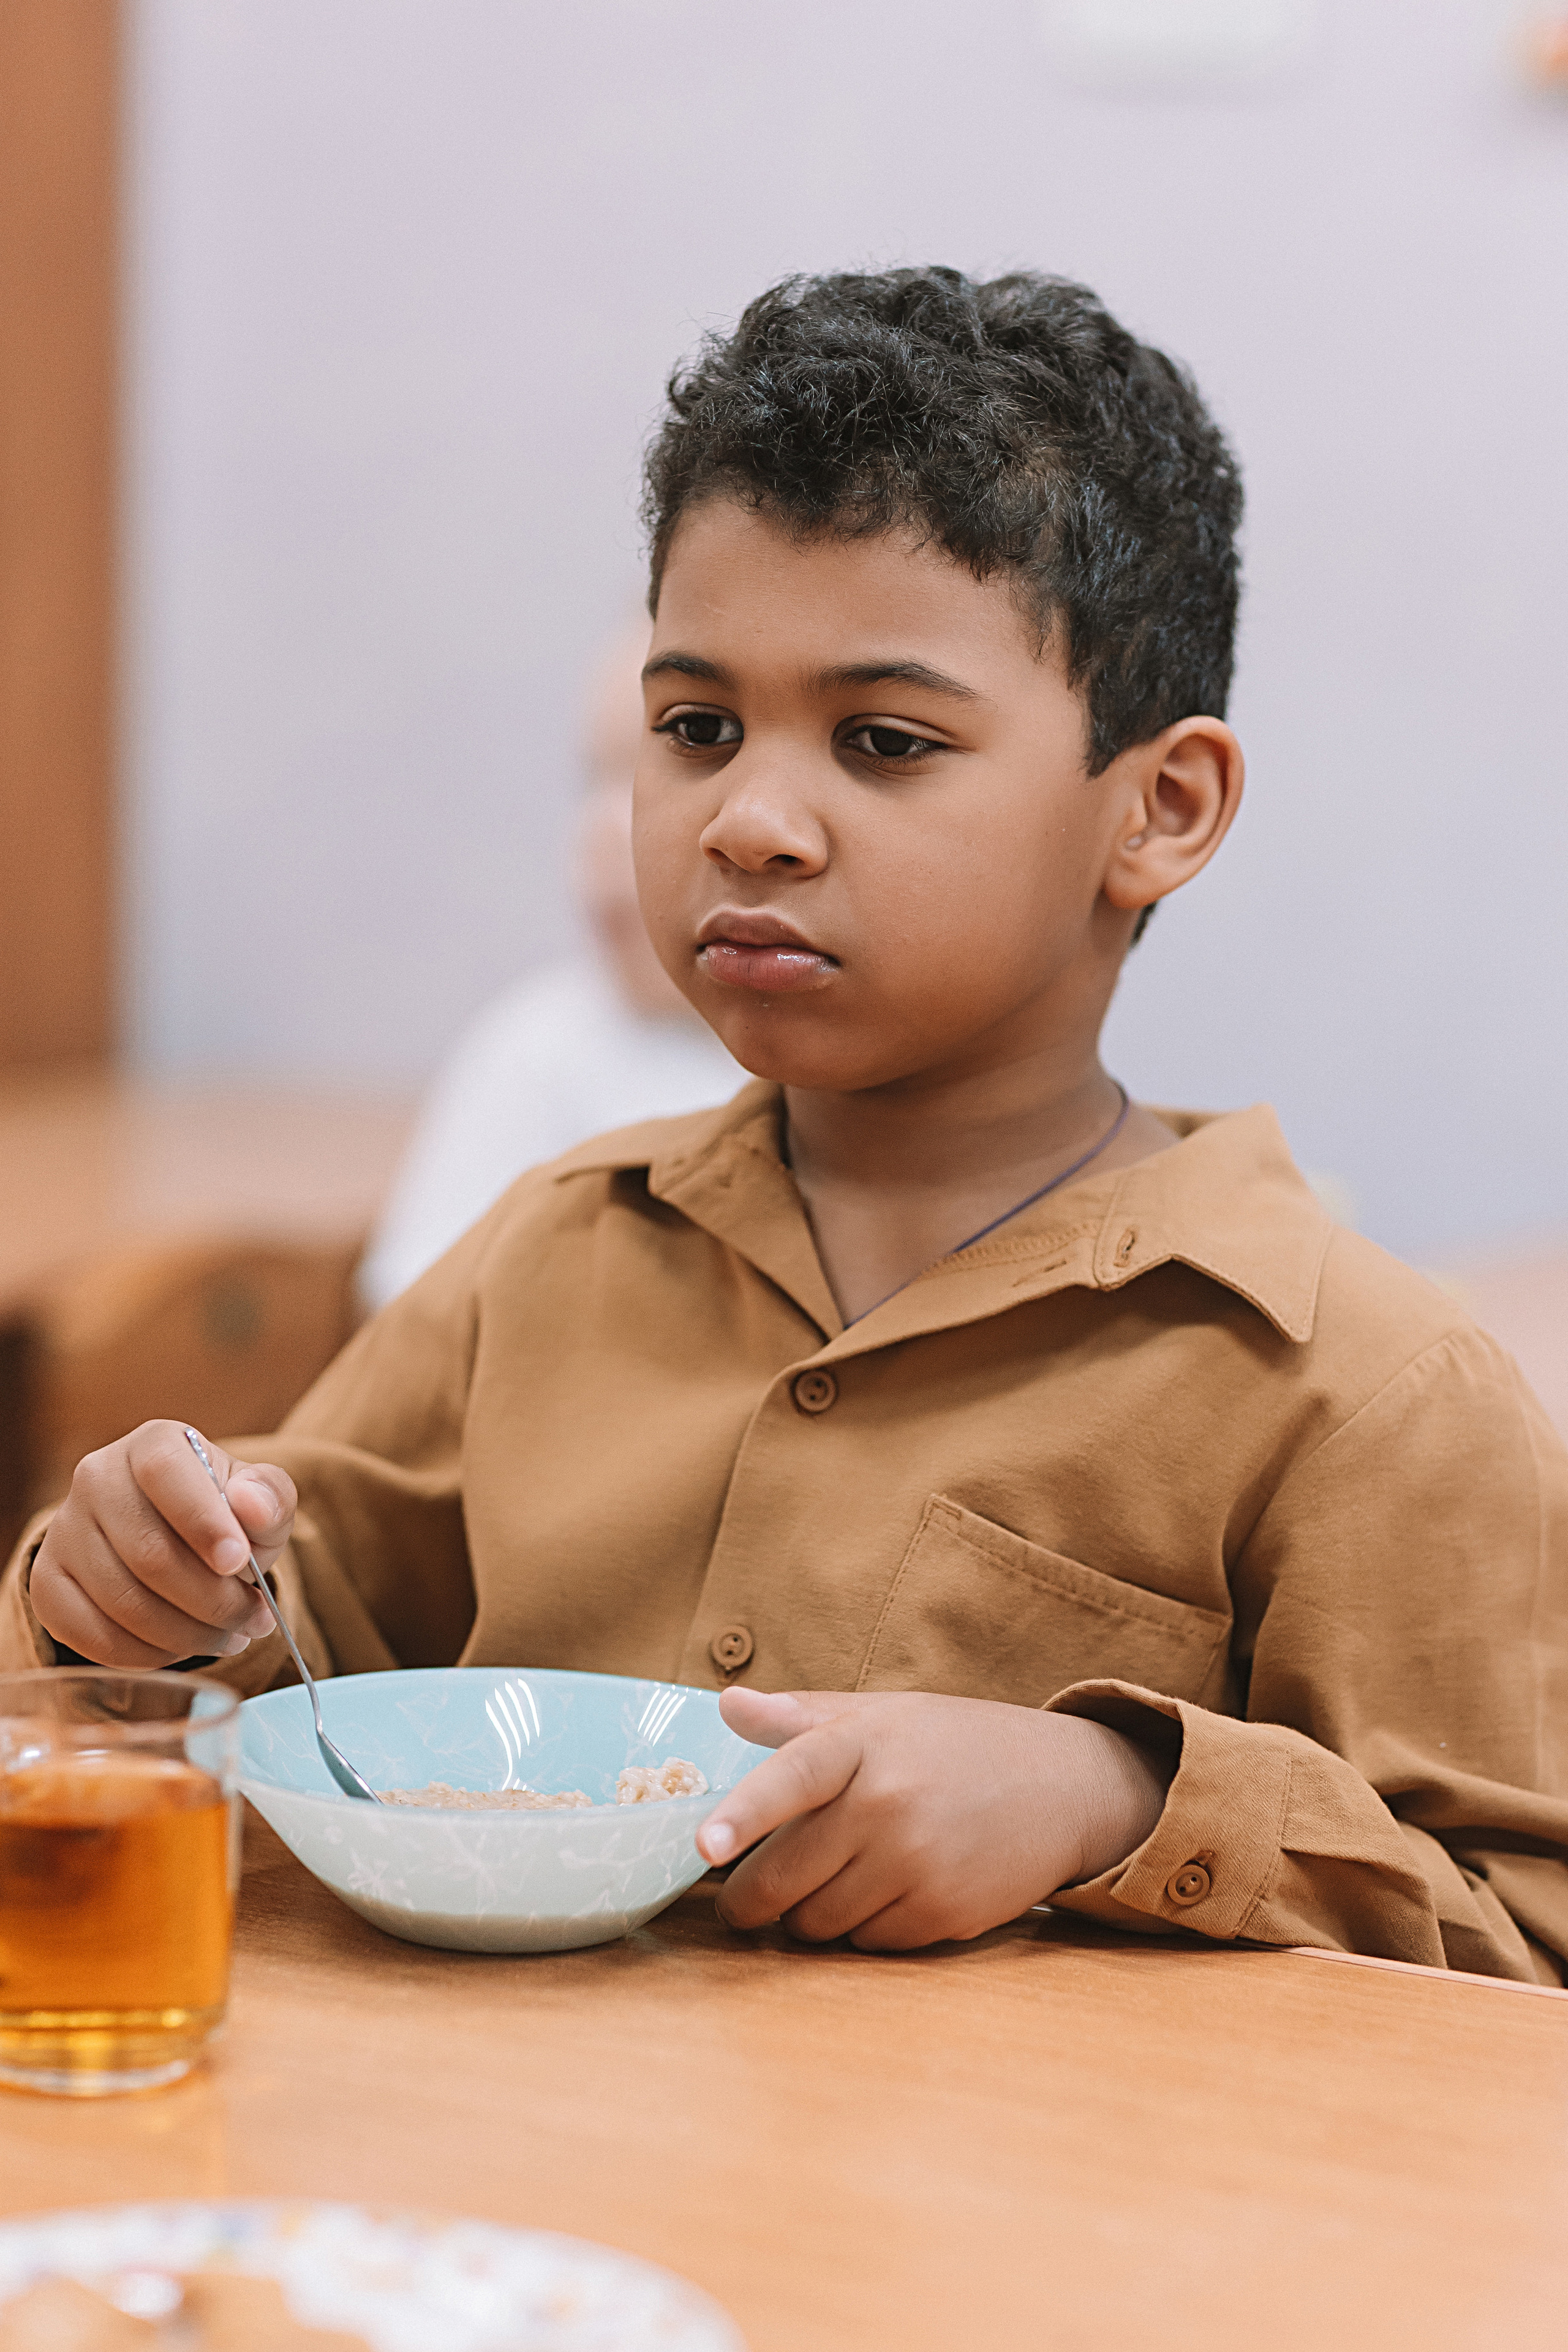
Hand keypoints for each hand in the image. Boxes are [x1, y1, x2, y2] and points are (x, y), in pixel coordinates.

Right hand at [29, 1420, 296, 1668]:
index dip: (202, 1521)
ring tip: (230, 1637)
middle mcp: (97, 1478)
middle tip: (254, 1622)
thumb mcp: (260, 1499)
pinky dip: (147, 1654)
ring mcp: (64, 1531)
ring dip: (188, 1634)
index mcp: (152, 1444)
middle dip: (213, 1600)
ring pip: (123, 1602)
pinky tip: (183, 1648)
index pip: (164, 1473)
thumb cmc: (223, 1514)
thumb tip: (252, 1506)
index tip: (239, 1563)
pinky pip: (93, 1635)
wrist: (172, 1536)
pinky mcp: (48, 1582)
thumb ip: (269, 1498)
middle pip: (148, 1553)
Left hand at [697, 1688, 1171, 1950]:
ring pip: (817, 1921)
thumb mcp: (883, 1714)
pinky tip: (884, 1895)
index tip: (704, 1844)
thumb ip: (800, 1716)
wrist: (1064, 1786)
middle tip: (742, 1898)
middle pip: (785, 1875)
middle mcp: (890, 1804)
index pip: (793, 1777)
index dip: (744, 1812)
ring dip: (808, 1915)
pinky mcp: (943, 1915)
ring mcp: (919, 1864)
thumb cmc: (956, 1744)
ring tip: (833, 1882)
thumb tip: (726, 1703)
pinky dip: (860, 1930)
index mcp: (865, 1744)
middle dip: (750, 1897)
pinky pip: (865, 1944)